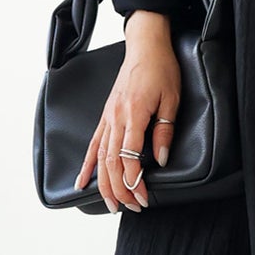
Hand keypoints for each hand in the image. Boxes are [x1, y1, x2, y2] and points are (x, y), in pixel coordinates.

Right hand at [74, 11, 180, 213]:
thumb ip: (164, 131)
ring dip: (104, 183)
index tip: (143, 198)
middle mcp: (115, 118)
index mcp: (133, 114)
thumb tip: (159, 159)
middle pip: (112, 163)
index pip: (129, 157)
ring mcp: (107, 117)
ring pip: (100, 158)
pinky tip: (82, 182)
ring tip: (111, 204)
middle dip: (120, 189)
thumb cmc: (162, 70)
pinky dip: (87, 165)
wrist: (145, 46)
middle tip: (132, 208)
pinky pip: (93, 144)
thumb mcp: (171, 101)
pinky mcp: (105, 116)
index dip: (135, 182)